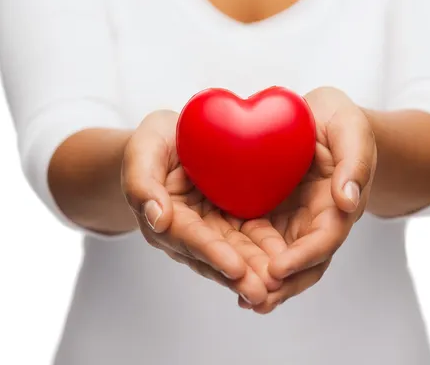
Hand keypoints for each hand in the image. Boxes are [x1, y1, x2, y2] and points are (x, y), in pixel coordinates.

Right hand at [122, 110, 281, 304]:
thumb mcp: (143, 150)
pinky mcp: (231, 222)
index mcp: (166, 217)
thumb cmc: (155, 142)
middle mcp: (189, 231)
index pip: (190, 237)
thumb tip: (158, 219)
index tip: (235, 268)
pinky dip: (267, 253)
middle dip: (240, 275)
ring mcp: (212, 229)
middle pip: (215, 255)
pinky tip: (288, 264)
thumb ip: (142, 183)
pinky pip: (250, 239)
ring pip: (236, 253)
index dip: (212, 252)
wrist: (175, 137)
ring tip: (278, 287)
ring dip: (256, 272)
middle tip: (264, 292)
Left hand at [239, 87, 377, 312]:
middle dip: (282, 285)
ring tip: (243, 299)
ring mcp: (294, 222)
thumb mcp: (350, 129)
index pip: (325, 239)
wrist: (319, 119)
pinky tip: (228, 272)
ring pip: (282, 261)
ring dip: (265, 283)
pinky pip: (261, 244)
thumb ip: (354, 161)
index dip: (303, 257)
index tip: (278, 269)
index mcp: (339, 205)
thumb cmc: (338, 121)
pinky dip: (249, 261)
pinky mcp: (272, 216)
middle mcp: (317, 221)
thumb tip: (348, 201)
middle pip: (304, 263)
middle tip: (255, 300)